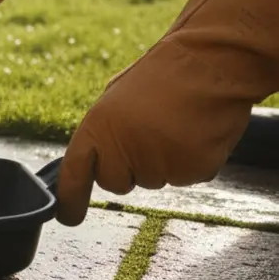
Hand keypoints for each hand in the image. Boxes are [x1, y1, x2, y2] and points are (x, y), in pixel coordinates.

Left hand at [57, 0, 278, 224]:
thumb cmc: (162, 76)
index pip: (75, 172)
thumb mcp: (116, 98)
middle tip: (147, 135)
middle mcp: (124, 149)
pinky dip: (191, 161)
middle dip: (128, 169)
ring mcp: (160, 162)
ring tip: (175, 125)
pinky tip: (195, 133)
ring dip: (162, 162)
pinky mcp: (193, 170)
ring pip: (154, 181)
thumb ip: (103, 130)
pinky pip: (185, 178)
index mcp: (98, 126)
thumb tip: (95, 158)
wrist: (210, 62)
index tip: (68, 217)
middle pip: (117, 184)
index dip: (69, 198)